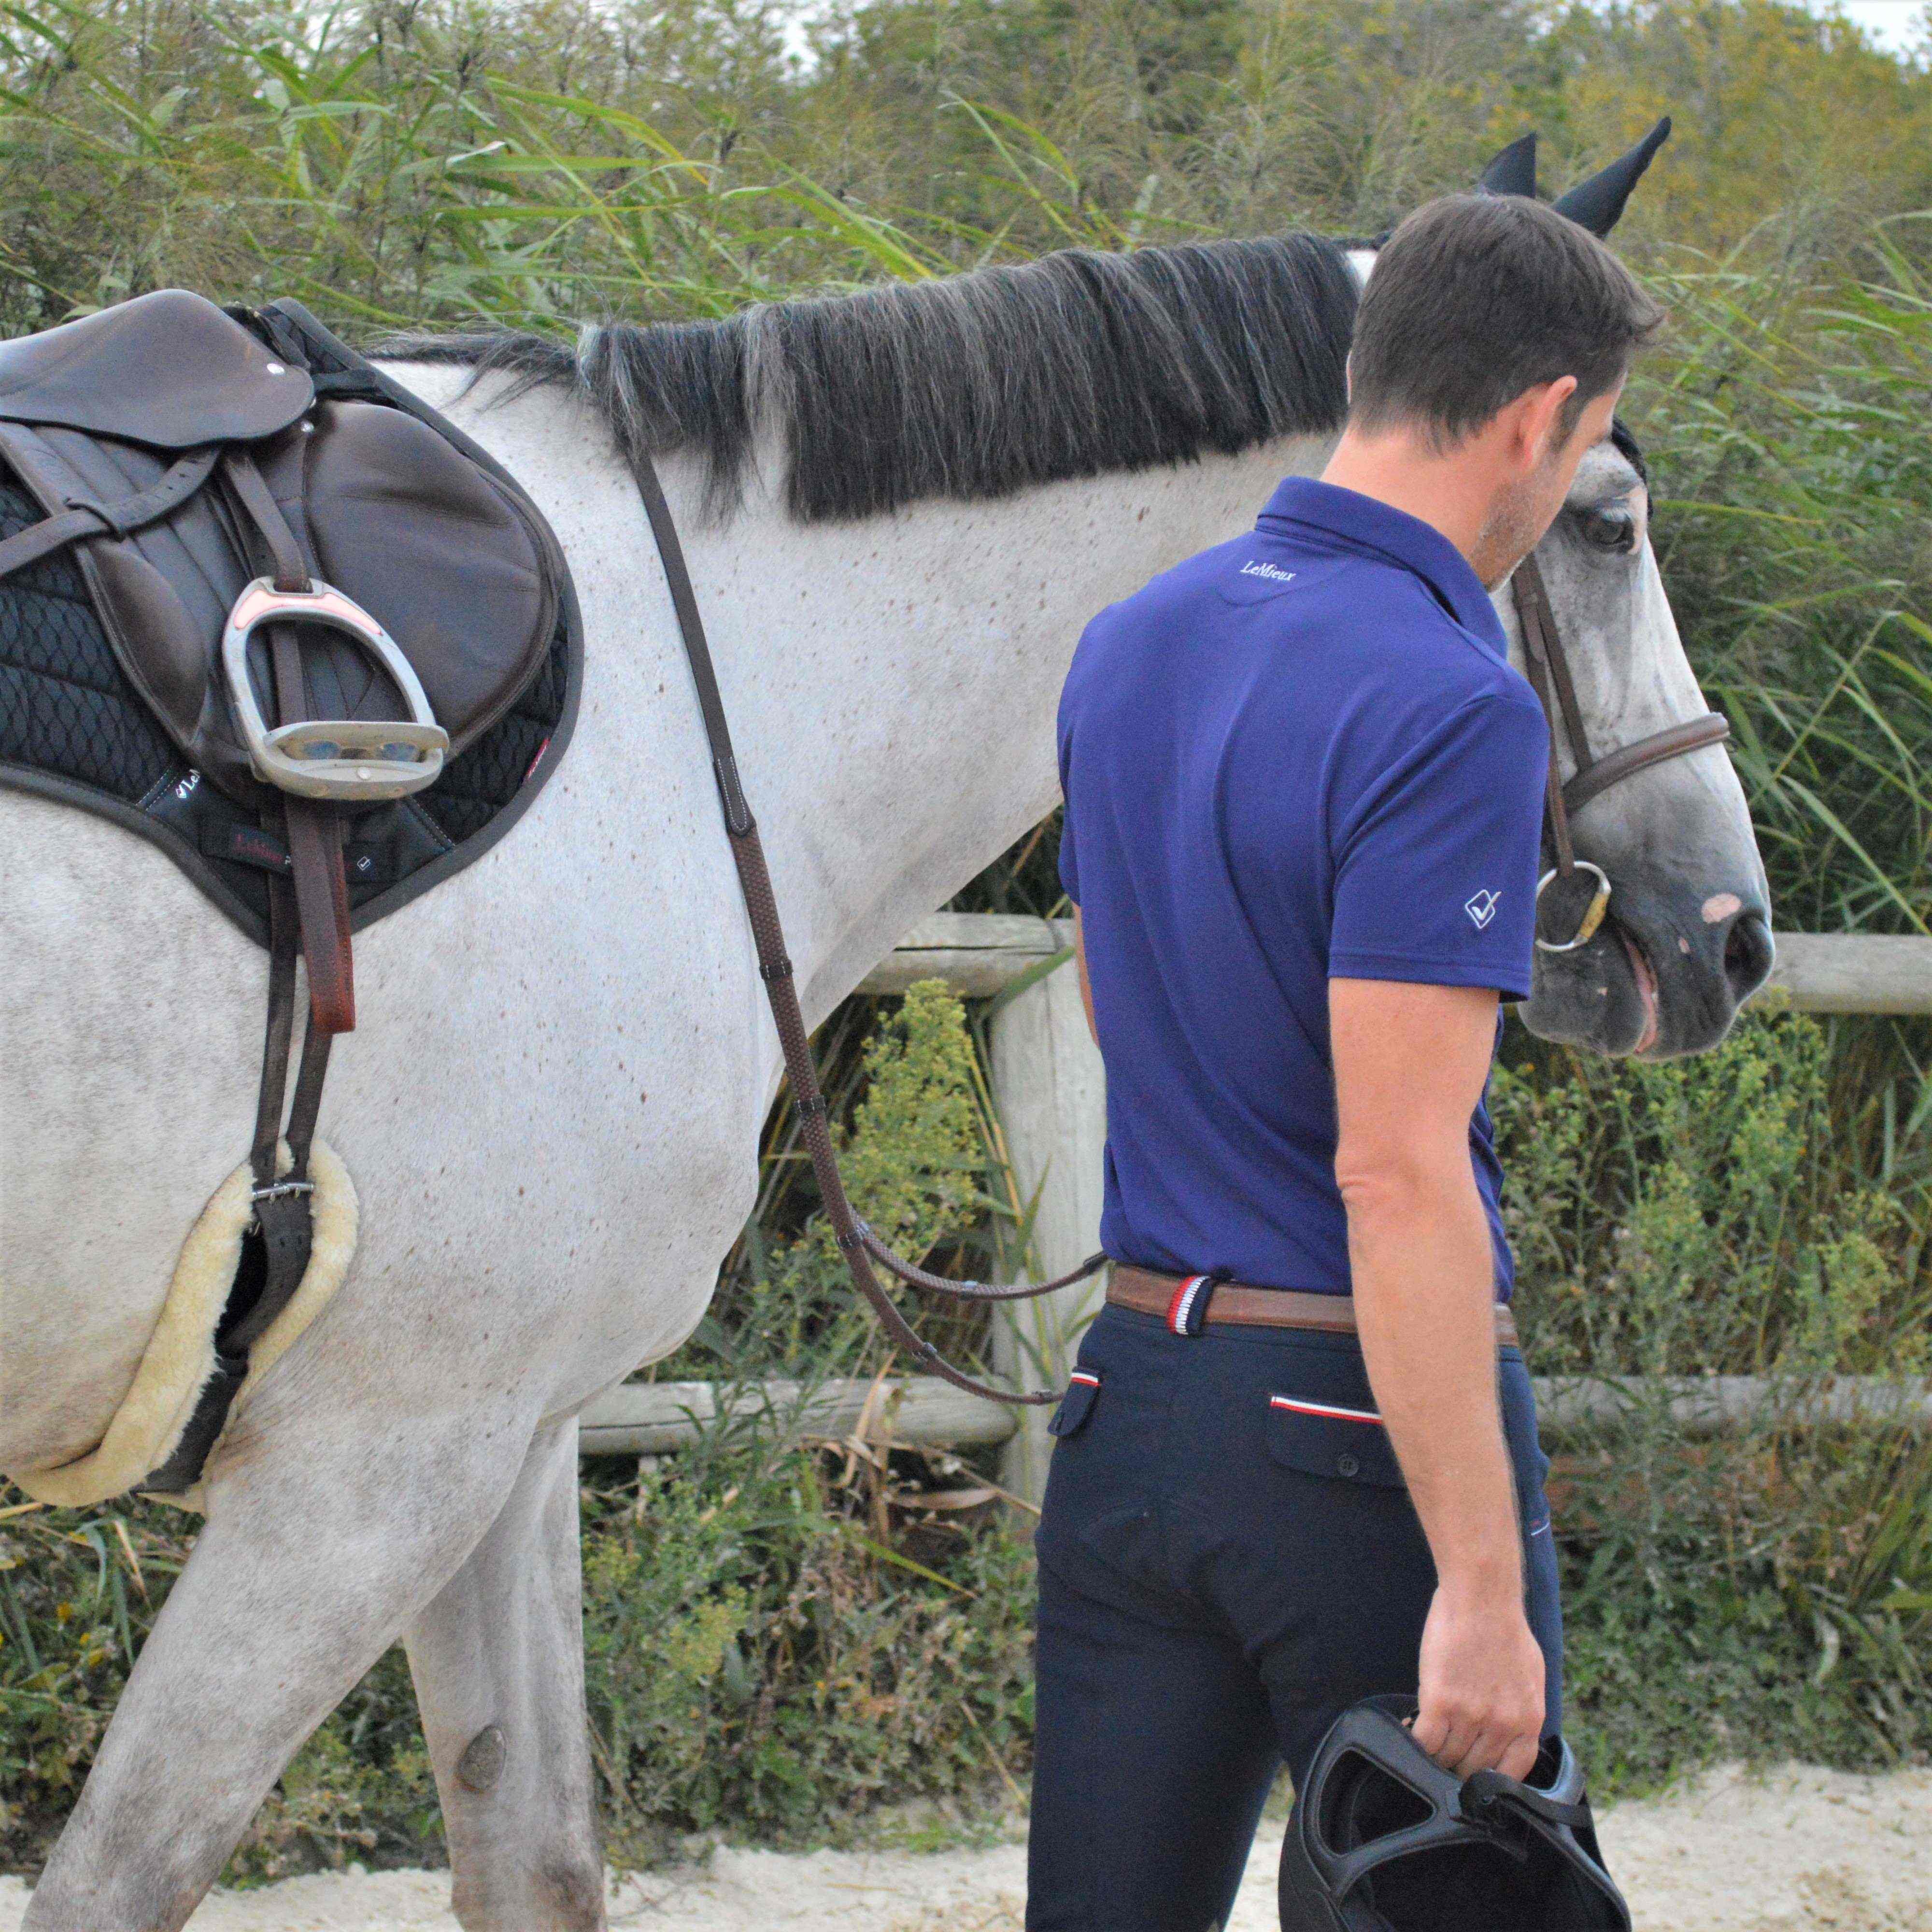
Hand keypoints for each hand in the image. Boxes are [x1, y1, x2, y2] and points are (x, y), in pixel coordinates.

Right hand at [1412, 1584, 1544, 1781]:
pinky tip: (1409, 1731)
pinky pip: (1424, 1741)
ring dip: (1434, 1755)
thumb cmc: (1505, 1629)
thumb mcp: (1530, 1678)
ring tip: (1425, 1743)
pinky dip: (1414, 1742)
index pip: (1512, 1774)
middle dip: (1459, 1768)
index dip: (1490, 1780)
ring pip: (1447, 1758)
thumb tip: (1507, 1735)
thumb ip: (1520, 1712)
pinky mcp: (1441, 1702)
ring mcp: (1471, 1716)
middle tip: (1445, 1757)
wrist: (1482, 1598)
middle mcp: (1502, 1725)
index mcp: (1528, 1721)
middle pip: (1475, 1769)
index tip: (1474, 1774)